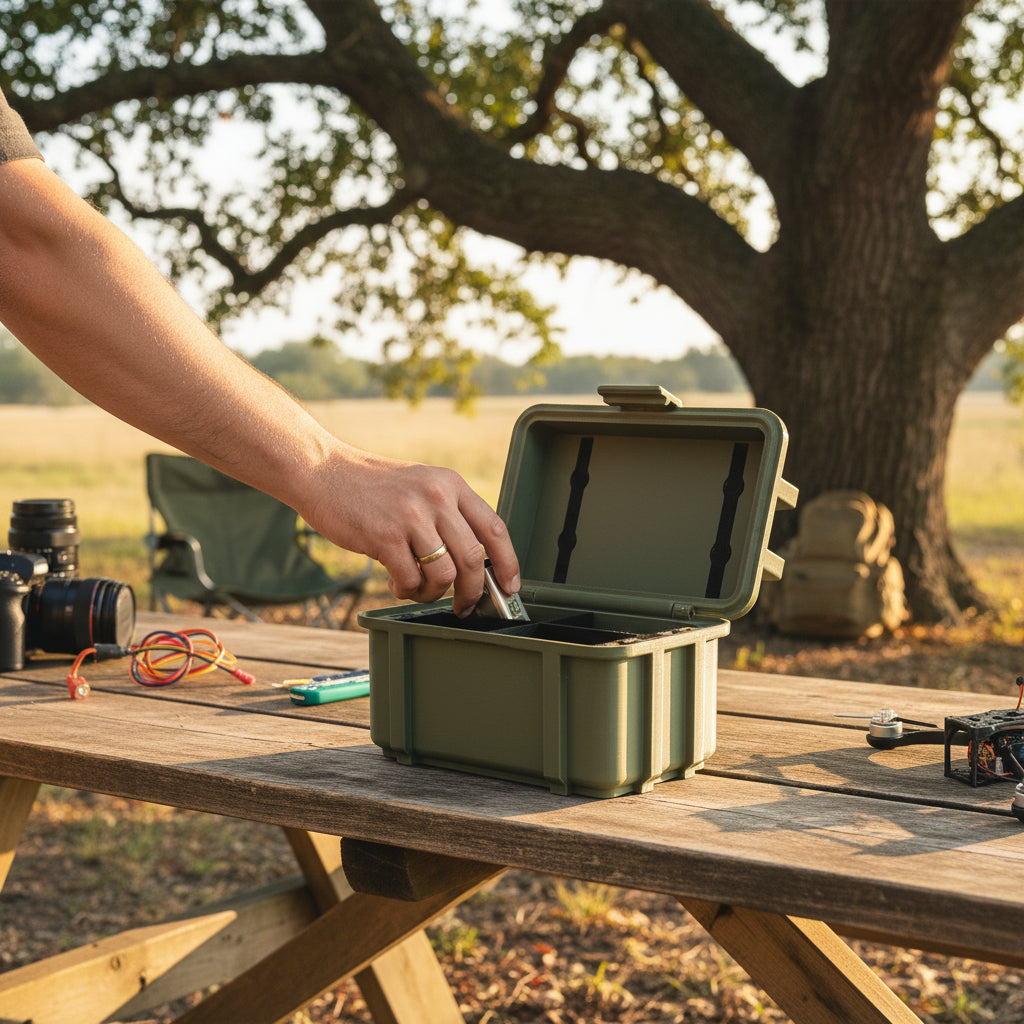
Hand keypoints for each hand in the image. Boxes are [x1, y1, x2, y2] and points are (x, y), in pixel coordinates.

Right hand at [303, 447, 520, 616]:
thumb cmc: (371, 486)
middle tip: (464, 606)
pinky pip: (411, 580)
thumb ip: (447, 513)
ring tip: (417, 588)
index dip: (508, 563)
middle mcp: (437, 497)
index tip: (509, 587)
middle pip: (473, 559)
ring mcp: (411, 516)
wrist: (323, 472)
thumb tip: (474, 562)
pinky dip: (406, 590)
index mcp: (451, 484)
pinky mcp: (385, 536)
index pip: (495, 529)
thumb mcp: (421, 485)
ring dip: (433, 593)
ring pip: (444, 574)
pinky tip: (395, 582)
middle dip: (473, 592)